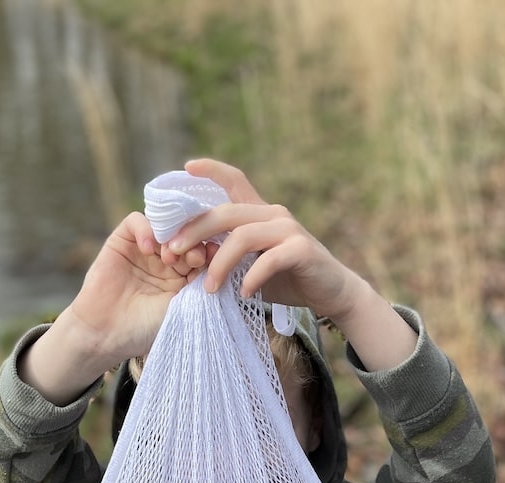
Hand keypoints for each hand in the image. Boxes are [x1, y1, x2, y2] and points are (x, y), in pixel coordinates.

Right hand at [20, 212, 209, 403]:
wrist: (106, 333)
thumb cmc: (145, 328)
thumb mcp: (181, 307)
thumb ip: (199, 283)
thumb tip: (221, 259)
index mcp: (184, 278)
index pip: (203, 252)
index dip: (209, 252)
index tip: (211, 262)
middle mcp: (166, 261)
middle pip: (187, 236)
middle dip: (194, 243)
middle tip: (193, 258)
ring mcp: (144, 250)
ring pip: (165, 227)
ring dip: (172, 237)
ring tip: (169, 257)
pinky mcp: (121, 242)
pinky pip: (137, 221)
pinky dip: (146, 229)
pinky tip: (148, 248)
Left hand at [173, 160, 417, 370]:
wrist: (330, 293)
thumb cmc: (286, 279)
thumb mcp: (250, 266)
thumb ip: (226, 257)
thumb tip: (190, 259)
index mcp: (260, 213)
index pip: (235, 180)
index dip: (211, 170)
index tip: (187, 167)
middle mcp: (273, 213)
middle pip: (226, 212)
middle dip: (195, 231)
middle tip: (174, 251)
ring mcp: (289, 229)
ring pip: (243, 236)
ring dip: (220, 263)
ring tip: (209, 288)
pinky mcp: (302, 249)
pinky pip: (269, 259)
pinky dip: (253, 277)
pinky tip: (244, 294)